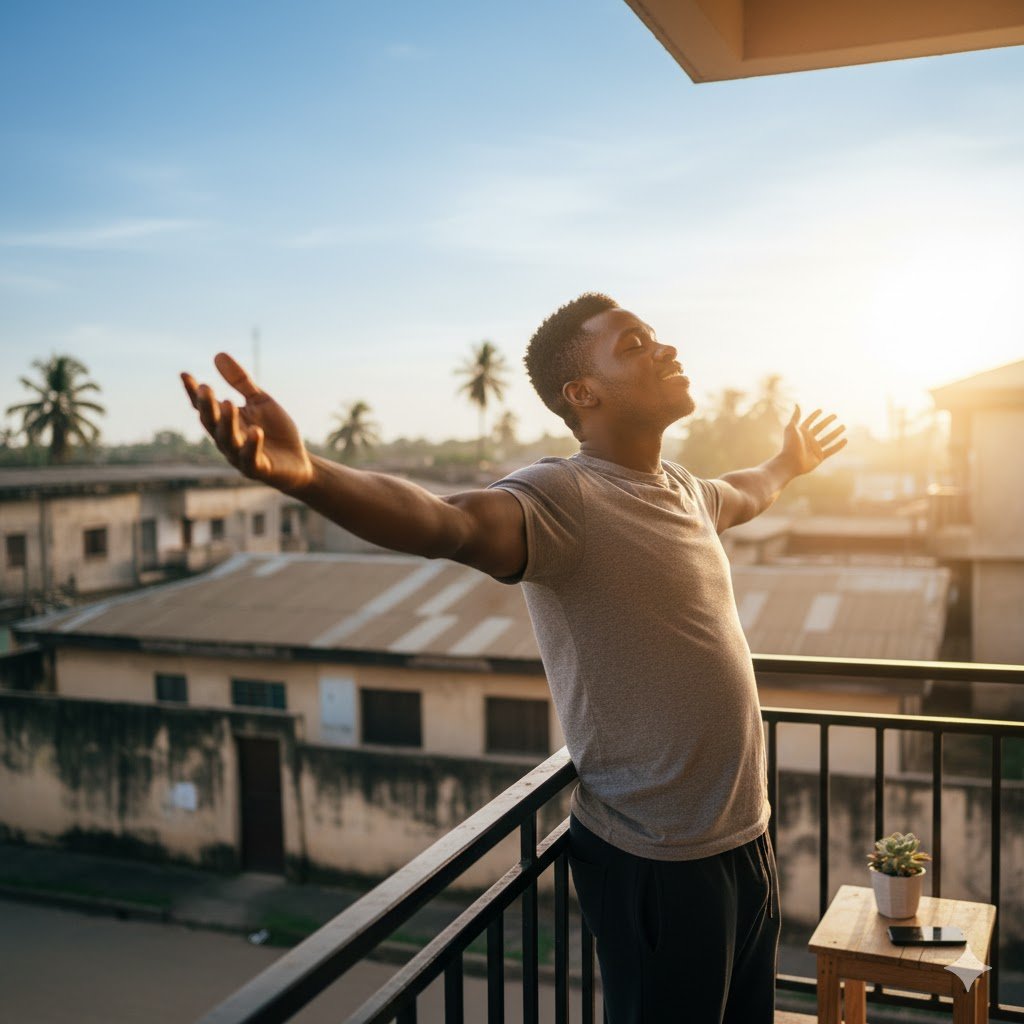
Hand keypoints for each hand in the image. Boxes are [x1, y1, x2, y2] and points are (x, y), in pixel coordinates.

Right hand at [181, 353, 313, 491]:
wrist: (299, 462)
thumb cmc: (276, 431)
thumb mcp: (260, 401)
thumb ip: (240, 382)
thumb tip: (218, 354)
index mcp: (226, 422)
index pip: (205, 407)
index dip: (194, 393)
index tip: (185, 374)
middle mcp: (227, 439)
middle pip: (212, 423)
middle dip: (207, 406)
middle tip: (205, 387)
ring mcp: (240, 456)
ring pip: (228, 440)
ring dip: (227, 422)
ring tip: (228, 403)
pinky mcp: (258, 468)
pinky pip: (251, 458)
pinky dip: (252, 445)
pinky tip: (256, 431)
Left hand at [779, 405, 846, 476]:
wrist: (791, 462)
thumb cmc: (790, 444)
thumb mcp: (791, 428)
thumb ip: (796, 417)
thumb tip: (796, 404)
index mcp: (801, 432)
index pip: (809, 421)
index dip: (814, 416)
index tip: (821, 410)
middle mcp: (808, 439)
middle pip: (820, 428)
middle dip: (827, 421)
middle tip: (835, 415)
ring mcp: (814, 448)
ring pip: (828, 438)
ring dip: (835, 432)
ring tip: (843, 426)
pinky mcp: (819, 456)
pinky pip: (831, 450)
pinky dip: (838, 446)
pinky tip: (845, 440)